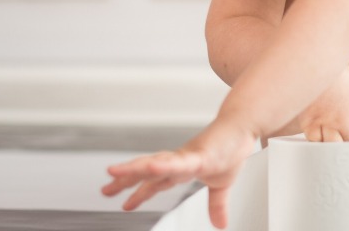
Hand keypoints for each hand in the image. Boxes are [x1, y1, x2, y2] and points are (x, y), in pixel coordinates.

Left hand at [101, 118, 255, 227]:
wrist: (243, 126)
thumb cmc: (231, 149)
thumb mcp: (222, 185)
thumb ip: (217, 204)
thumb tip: (220, 224)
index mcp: (182, 168)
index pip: (156, 182)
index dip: (139, 192)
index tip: (123, 202)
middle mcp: (179, 161)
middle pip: (147, 172)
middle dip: (125, 180)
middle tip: (105, 190)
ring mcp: (187, 157)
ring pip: (156, 163)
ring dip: (134, 168)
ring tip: (114, 172)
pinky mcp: (199, 155)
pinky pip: (178, 162)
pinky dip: (163, 165)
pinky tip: (150, 167)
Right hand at [292, 67, 348, 141]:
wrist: (323, 60)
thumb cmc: (338, 78)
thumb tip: (347, 138)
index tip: (346, 146)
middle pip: (346, 150)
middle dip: (339, 146)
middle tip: (332, 139)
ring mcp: (331, 125)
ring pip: (330, 148)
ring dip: (325, 142)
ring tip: (322, 131)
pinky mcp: (312, 123)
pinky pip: (313, 139)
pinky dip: (312, 135)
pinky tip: (312, 123)